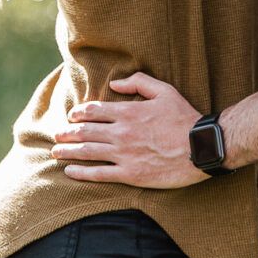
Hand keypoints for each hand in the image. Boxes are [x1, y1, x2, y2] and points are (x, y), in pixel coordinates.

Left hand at [50, 72, 207, 188]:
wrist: (201, 147)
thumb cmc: (185, 118)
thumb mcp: (165, 91)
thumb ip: (139, 82)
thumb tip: (116, 83)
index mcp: (129, 112)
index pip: (94, 111)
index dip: (78, 113)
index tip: (71, 116)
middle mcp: (122, 133)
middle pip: (85, 132)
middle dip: (67, 133)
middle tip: (57, 135)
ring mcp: (124, 154)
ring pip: (87, 152)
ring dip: (68, 151)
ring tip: (56, 151)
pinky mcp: (130, 174)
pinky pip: (99, 174)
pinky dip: (81, 172)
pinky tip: (69, 171)